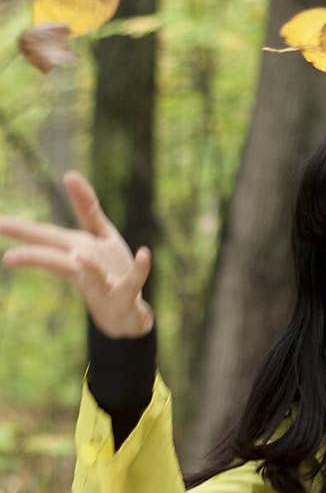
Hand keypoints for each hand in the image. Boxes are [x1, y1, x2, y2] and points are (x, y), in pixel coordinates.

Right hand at [0, 170, 153, 338]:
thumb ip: (86, 207)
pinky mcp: (126, 296)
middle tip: (6, 255)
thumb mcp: (99, 236)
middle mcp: (84, 269)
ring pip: (93, 276)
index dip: (21, 230)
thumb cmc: (111, 273)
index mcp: (74, 251)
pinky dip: (140, 269)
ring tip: (78, 256)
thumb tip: (68, 174)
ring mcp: (104, 285)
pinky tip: (144, 253)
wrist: (127, 318)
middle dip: (32, 255)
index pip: (44, 238)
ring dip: (88, 267)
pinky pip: (134, 281)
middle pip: (57, 259)